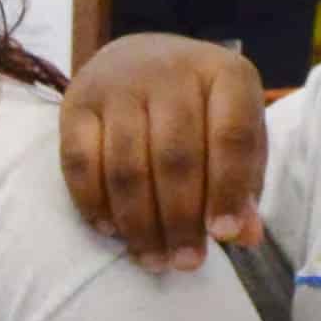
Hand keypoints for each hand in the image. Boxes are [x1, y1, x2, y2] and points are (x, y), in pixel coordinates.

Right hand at [55, 31, 270, 268]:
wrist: (139, 58)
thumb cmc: (200, 110)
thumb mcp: (234, 134)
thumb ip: (244, 182)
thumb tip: (244, 235)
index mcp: (226, 74)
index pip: (232, 135)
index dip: (228, 189)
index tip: (222, 235)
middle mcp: (171, 70)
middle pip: (175, 156)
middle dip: (180, 219)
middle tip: (185, 262)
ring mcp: (118, 83)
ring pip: (127, 165)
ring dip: (139, 223)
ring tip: (152, 259)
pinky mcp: (76, 101)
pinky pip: (80, 162)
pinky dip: (94, 202)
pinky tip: (110, 230)